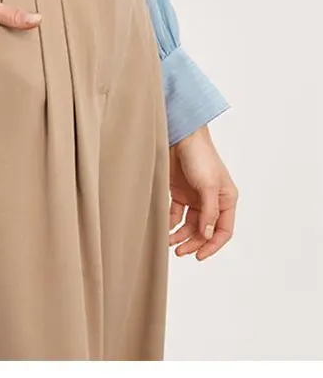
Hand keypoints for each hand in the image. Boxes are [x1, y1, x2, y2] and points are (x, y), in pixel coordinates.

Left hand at [168, 124, 237, 259]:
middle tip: (180, 252)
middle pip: (204, 230)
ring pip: (189, 224)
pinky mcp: (179, 192)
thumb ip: (209, 211)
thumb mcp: (208, 185)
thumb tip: (207, 235)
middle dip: (193, 243)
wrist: (180, 135)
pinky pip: (176, 214)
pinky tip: (164, 230)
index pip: (223, 230)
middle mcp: (212, 201)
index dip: (212, 245)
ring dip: (181, 235)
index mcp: (226, 199)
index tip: (199, 256)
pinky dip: (170, 223)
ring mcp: (195, 197)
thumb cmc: (200, 155)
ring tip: (170, 243)